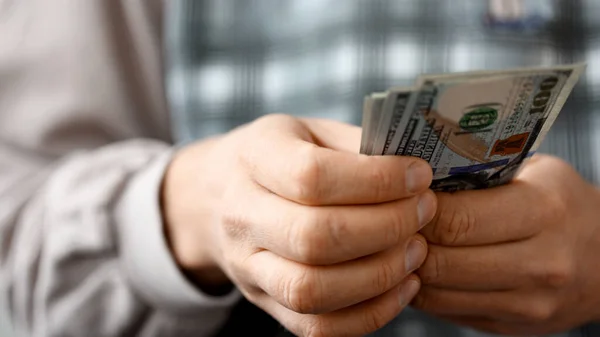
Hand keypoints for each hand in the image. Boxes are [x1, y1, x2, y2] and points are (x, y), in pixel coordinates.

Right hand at [162, 114, 436, 336]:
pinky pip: (316, 327)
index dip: (376, 181)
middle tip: (423, 212)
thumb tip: (419, 176)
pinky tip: (403, 285)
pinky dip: (370, 314)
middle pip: (313, 238)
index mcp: (255, 158)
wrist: (220, 195)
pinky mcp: (264, 302)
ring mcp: (248, 266)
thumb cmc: (280, 158)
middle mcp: (242, 216)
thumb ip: (359, 148)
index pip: (311, 178)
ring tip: (416, 250)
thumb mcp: (311, 132)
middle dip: (385, 228)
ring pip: (312, 290)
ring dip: (379, 275)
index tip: (418, 177)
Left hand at [414, 154, 599, 335]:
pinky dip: (424, 291)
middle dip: (405, 240)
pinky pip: (447, 311)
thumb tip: (416, 175)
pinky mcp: (510, 326)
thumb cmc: (562, 204)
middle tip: (390, 222)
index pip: (457, 219)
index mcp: (544, 212)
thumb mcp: (534, 173)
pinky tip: (418, 268)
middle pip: (442, 261)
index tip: (401, 196)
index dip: (417, 208)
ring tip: (398, 244)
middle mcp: (540, 263)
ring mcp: (527, 303)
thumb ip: (481, 172)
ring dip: (408, 269)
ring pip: (438, 293)